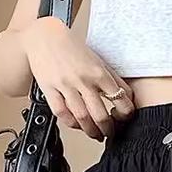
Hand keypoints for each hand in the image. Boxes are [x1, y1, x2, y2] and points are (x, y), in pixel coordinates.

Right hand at [21, 16, 134, 139]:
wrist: (44, 36)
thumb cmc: (72, 48)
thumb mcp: (98, 60)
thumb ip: (112, 79)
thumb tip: (127, 97)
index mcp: (99, 72)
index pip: (120, 99)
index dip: (125, 115)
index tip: (123, 119)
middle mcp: (83, 80)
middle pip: (101, 115)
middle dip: (108, 130)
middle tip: (110, 134)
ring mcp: (65, 85)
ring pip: (82, 118)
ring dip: (91, 131)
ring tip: (96, 135)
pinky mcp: (49, 89)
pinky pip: (62, 113)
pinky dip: (71, 124)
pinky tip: (77, 125)